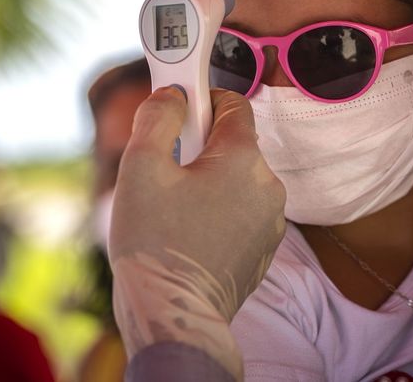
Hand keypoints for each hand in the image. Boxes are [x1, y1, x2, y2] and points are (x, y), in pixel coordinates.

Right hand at [108, 87, 285, 377]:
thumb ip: (158, 117)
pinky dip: (219, 209)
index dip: (203, 98)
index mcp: (243, 158)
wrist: (176, 316)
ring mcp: (271, 219)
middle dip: (200, 146)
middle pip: (234, 144)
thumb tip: (172, 95)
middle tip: (166, 167)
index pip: (234, 104)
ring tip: (173, 207)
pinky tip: (189, 231)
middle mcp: (268, 185)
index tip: (179, 105)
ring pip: (237, 179)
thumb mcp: (141, 167)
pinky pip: (242, 210)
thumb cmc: (156, 243)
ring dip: (210, 180)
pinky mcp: (265, 247)